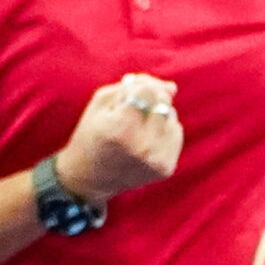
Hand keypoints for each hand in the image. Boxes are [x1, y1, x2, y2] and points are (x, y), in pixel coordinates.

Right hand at [54, 73, 181, 206]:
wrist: (89, 178)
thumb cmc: (91, 135)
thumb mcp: (102, 103)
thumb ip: (135, 86)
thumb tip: (173, 88)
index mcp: (120, 130)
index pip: (147, 91)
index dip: (135, 89)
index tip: (122, 100)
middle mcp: (143, 147)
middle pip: (162, 101)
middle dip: (149, 99)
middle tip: (130, 111)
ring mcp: (157, 160)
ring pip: (172, 116)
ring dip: (157, 114)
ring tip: (136, 128)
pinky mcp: (166, 168)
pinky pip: (176, 133)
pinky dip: (164, 130)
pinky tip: (146, 139)